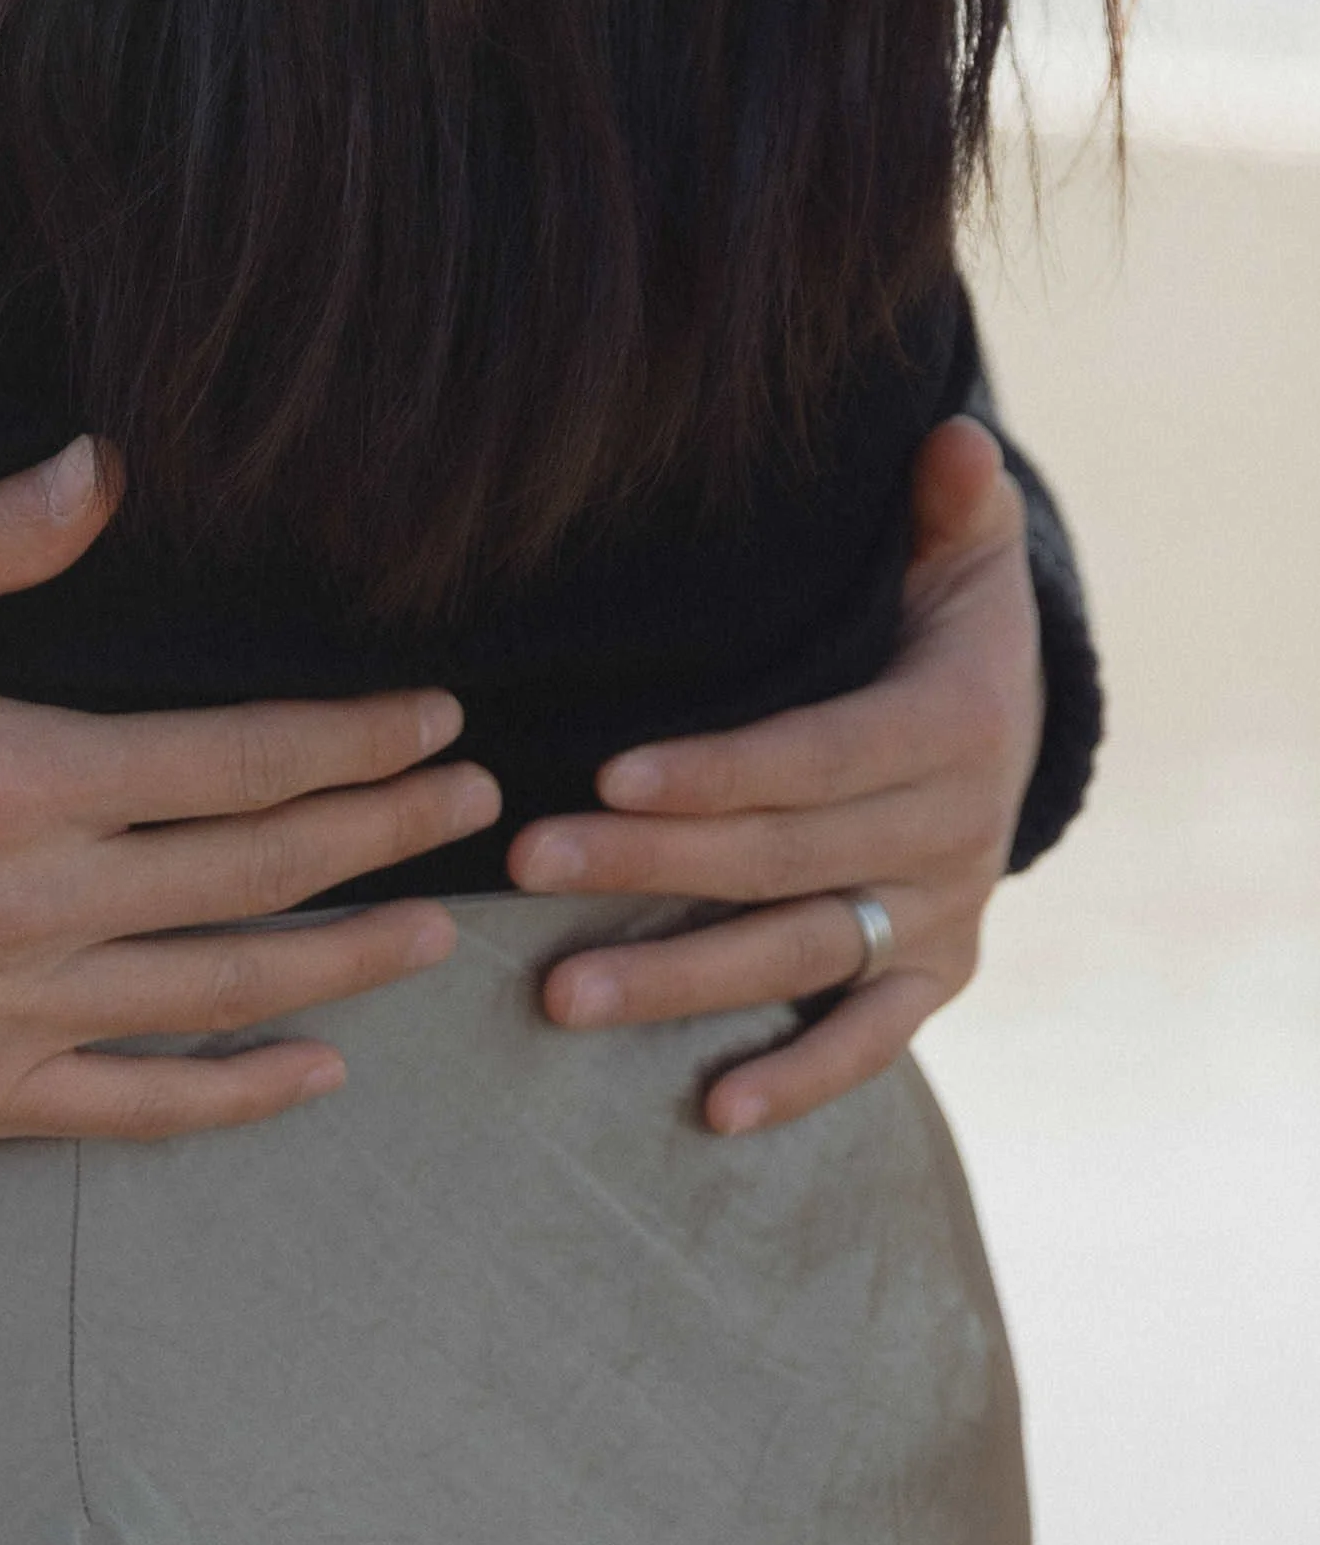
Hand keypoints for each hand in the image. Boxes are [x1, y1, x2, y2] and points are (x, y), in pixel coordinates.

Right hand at [0, 437, 499, 1143]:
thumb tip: (108, 464)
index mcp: (20, 773)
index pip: (241, 758)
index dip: (354, 740)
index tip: (433, 721)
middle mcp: (36, 903)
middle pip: (259, 869)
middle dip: (384, 830)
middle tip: (475, 805)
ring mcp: (5, 1011)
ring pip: (222, 991)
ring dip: (345, 958)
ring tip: (434, 929)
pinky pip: (127, 1107)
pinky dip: (230, 1095)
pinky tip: (313, 1073)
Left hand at [506, 415, 1042, 1134]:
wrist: (1018, 732)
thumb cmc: (947, 628)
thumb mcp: (962, 560)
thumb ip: (950, 505)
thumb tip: (952, 433)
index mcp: (951, 727)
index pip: (817, 757)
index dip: (717, 771)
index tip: (606, 776)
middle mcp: (950, 834)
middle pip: (779, 859)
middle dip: (649, 866)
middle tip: (526, 864)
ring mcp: (939, 917)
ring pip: (800, 956)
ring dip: (681, 979)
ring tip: (560, 995)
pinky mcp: (934, 977)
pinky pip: (872, 1042)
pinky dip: (800, 1077)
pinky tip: (711, 1110)